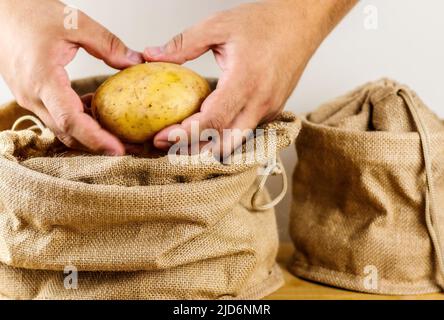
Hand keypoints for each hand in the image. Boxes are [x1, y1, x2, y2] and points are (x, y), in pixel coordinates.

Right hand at [0, 0, 142, 154]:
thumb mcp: (75, 22)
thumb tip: (135, 62)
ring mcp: (30, 98)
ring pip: (62, 127)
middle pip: (68, 132)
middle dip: (98, 144)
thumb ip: (108, 44)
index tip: (118, 149)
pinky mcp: (32, 95)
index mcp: (42, 79)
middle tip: (128, 147)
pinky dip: (78, 119)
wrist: (0, 10)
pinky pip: (57, 116)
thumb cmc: (30, 13)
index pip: (70, 120)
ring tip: (118, 134)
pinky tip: (97, 111)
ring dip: (89, 133)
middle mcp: (33, 95)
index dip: (96, 139)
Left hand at [144, 0, 355, 152]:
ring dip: (209, 146)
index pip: (213, 121)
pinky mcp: (273, 110)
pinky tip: (209, 127)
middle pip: (224, 142)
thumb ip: (183, 44)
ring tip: (184, 140)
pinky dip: (225, 134)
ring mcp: (269, 109)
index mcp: (246, 81)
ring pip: (235, 141)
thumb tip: (152, 55)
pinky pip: (246, 130)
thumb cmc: (266, 22)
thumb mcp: (218, 26)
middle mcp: (260, 102)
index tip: (163, 137)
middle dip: (193, 148)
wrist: (302, 22)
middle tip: (167, 144)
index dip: (186, 134)